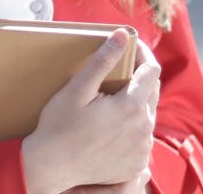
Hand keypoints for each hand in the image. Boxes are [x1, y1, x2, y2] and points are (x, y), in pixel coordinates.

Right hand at [22, 30, 160, 193]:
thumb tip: (122, 34)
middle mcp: (144, 129)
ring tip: (110, 99)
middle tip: (116, 70)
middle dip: (139, 76)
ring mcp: (142, 149)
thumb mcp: (77, 89)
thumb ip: (103, 61)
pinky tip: (111, 124)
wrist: (50, 167)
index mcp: (131, 107)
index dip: (142, 53)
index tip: (129, 45)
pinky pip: (142, 137)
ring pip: (147, 114)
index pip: (152, 70)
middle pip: (152, 91)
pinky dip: (132, 126)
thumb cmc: (59, 126)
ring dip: (135, 102)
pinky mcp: (136, 163)